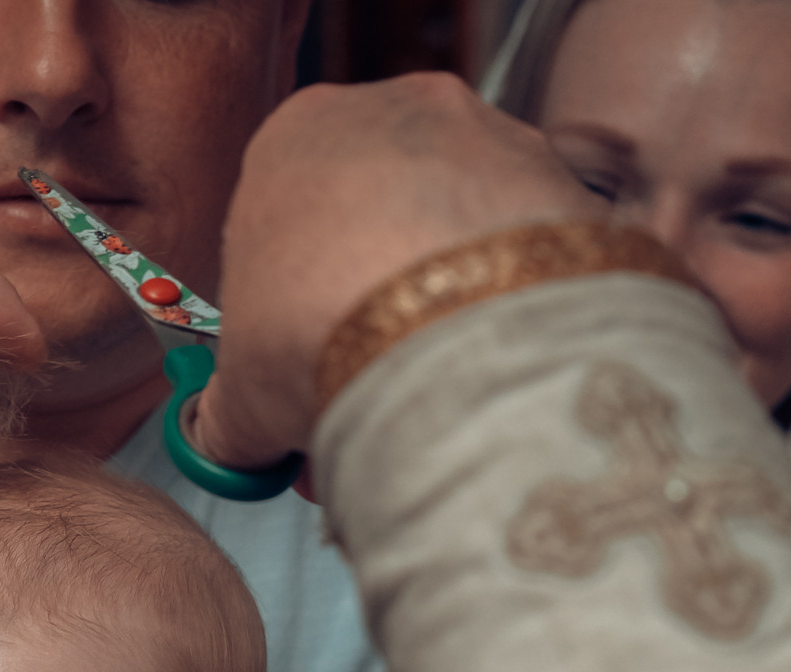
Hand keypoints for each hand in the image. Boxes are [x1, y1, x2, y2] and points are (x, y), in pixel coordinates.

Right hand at [190, 74, 600, 472]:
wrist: (449, 330)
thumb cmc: (325, 330)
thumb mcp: (239, 397)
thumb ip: (228, 412)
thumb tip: (228, 440)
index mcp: (294, 137)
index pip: (281, 228)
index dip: (286, 318)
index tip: (297, 376)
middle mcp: (394, 113)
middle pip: (376, 227)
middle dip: (369, 321)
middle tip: (364, 400)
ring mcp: (487, 135)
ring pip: (455, 238)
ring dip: (442, 316)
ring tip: (432, 399)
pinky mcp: (561, 176)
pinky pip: (527, 255)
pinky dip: (509, 311)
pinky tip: (493, 373)